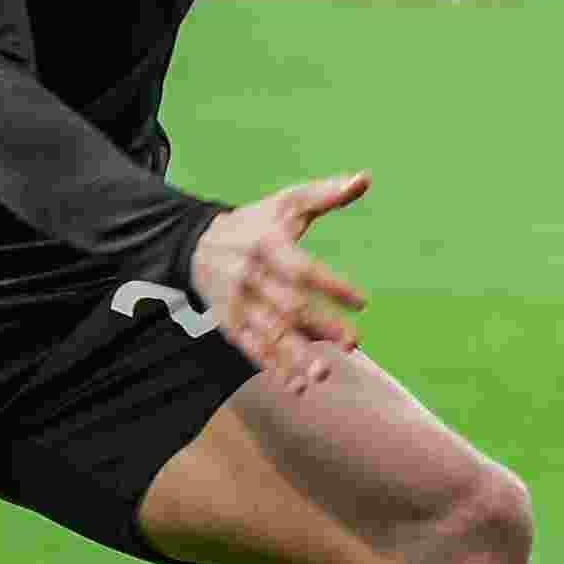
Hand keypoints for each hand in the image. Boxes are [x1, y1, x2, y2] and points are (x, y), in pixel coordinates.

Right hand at [190, 170, 370, 392]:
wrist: (197, 243)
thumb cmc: (255, 223)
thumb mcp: (287, 203)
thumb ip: (326, 194)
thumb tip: (365, 178)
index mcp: (267, 244)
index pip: (302, 269)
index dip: (333, 286)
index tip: (363, 301)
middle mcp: (250, 276)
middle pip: (288, 306)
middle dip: (320, 326)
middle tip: (353, 343)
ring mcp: (237, 302)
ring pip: (269, 332)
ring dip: (296, 356)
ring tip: (323, 374)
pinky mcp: (229, 322)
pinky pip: (252, 348)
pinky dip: (273, 367)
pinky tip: (296, 385)